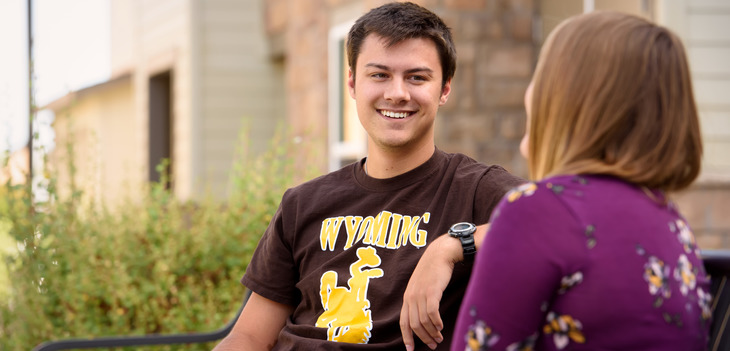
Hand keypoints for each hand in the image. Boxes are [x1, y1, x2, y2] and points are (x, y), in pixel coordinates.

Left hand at [400, 234, 461, 349]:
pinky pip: (432, 312)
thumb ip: (419, 300)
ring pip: (423, 321)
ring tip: (439, 338)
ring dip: (432, 332)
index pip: (403, 322)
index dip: (406, 337)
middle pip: (414, 325)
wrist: (439, 254)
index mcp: (407, 298)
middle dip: (423, 338)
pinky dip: (436, 322)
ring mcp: (420, 294)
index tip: (410, 350)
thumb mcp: (420, 286)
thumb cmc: (432, 271)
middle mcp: (411, 297)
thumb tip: (423, 318)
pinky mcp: (431, 291)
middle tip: (433, 345)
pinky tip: (441, 326)